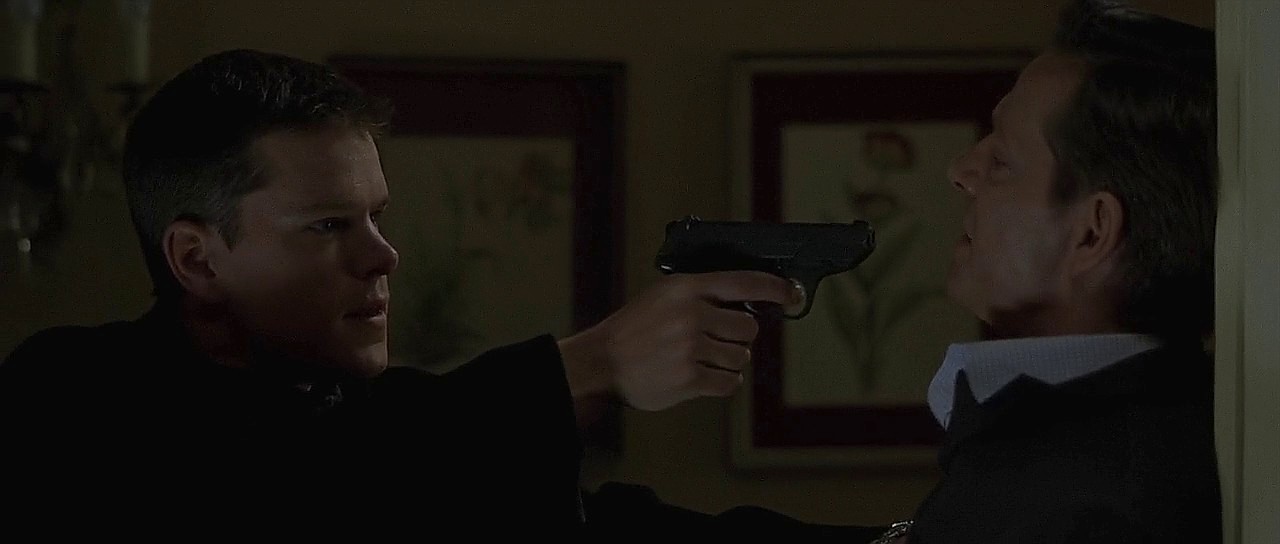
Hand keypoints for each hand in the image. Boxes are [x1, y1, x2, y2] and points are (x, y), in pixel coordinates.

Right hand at [558, 271, 802, 411]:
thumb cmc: (634, 329)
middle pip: (749, 327)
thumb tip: (749, 302)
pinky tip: (701, 376)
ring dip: (729, 361)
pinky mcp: (689, 378)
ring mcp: (690, 347)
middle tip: (718, 340)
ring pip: (741, 357)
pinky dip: (721, 382)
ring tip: (702, 359)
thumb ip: (702, 295)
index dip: (775, 288)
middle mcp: (691, 314)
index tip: (792, 294)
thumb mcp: (664, 296)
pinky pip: (729, 383)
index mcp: (686, 287)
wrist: (602, 362)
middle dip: (739, 337)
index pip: (745, 281)